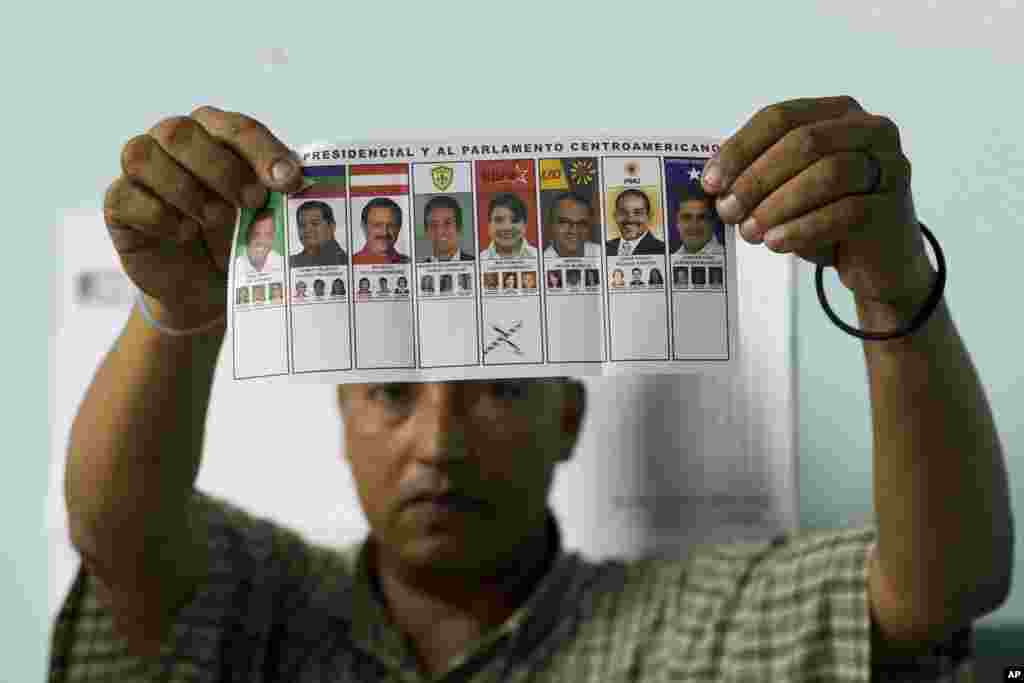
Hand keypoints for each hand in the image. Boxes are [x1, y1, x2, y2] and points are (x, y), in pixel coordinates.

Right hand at [103, 106, 304, 327]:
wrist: (206, 286)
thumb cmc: (238, 238)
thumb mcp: (264, 214)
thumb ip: (277, 192)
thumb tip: (298, 181)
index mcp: (215, 134)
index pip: (236, 127)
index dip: (263, 151)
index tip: (289, 181)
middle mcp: (172, 142)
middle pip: (181, 132)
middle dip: (221, 169)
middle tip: (251, 202)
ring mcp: (141, 171)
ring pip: (144, 155)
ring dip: (186, 191)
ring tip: (215, 220)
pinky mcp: (119, 203)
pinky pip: (127, 197)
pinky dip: (160, 217)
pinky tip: (185, 233)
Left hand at [702, 96, 933, 308]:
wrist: (877, 263)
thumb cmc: (826, 218)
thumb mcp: (789, 189)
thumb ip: (757, 177)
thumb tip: (713, 186)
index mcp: (839, 113)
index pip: (780, 117)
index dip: (740, 148)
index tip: (710, 182)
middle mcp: (870, 131)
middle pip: (803, 142)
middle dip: (756, 178)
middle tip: (727, 211)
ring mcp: (889, 166)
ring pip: (827, 174)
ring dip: (778, 204)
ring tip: (749, 232)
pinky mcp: (893, 206)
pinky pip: (844, 212)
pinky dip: (803, 228)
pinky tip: (776, 243)